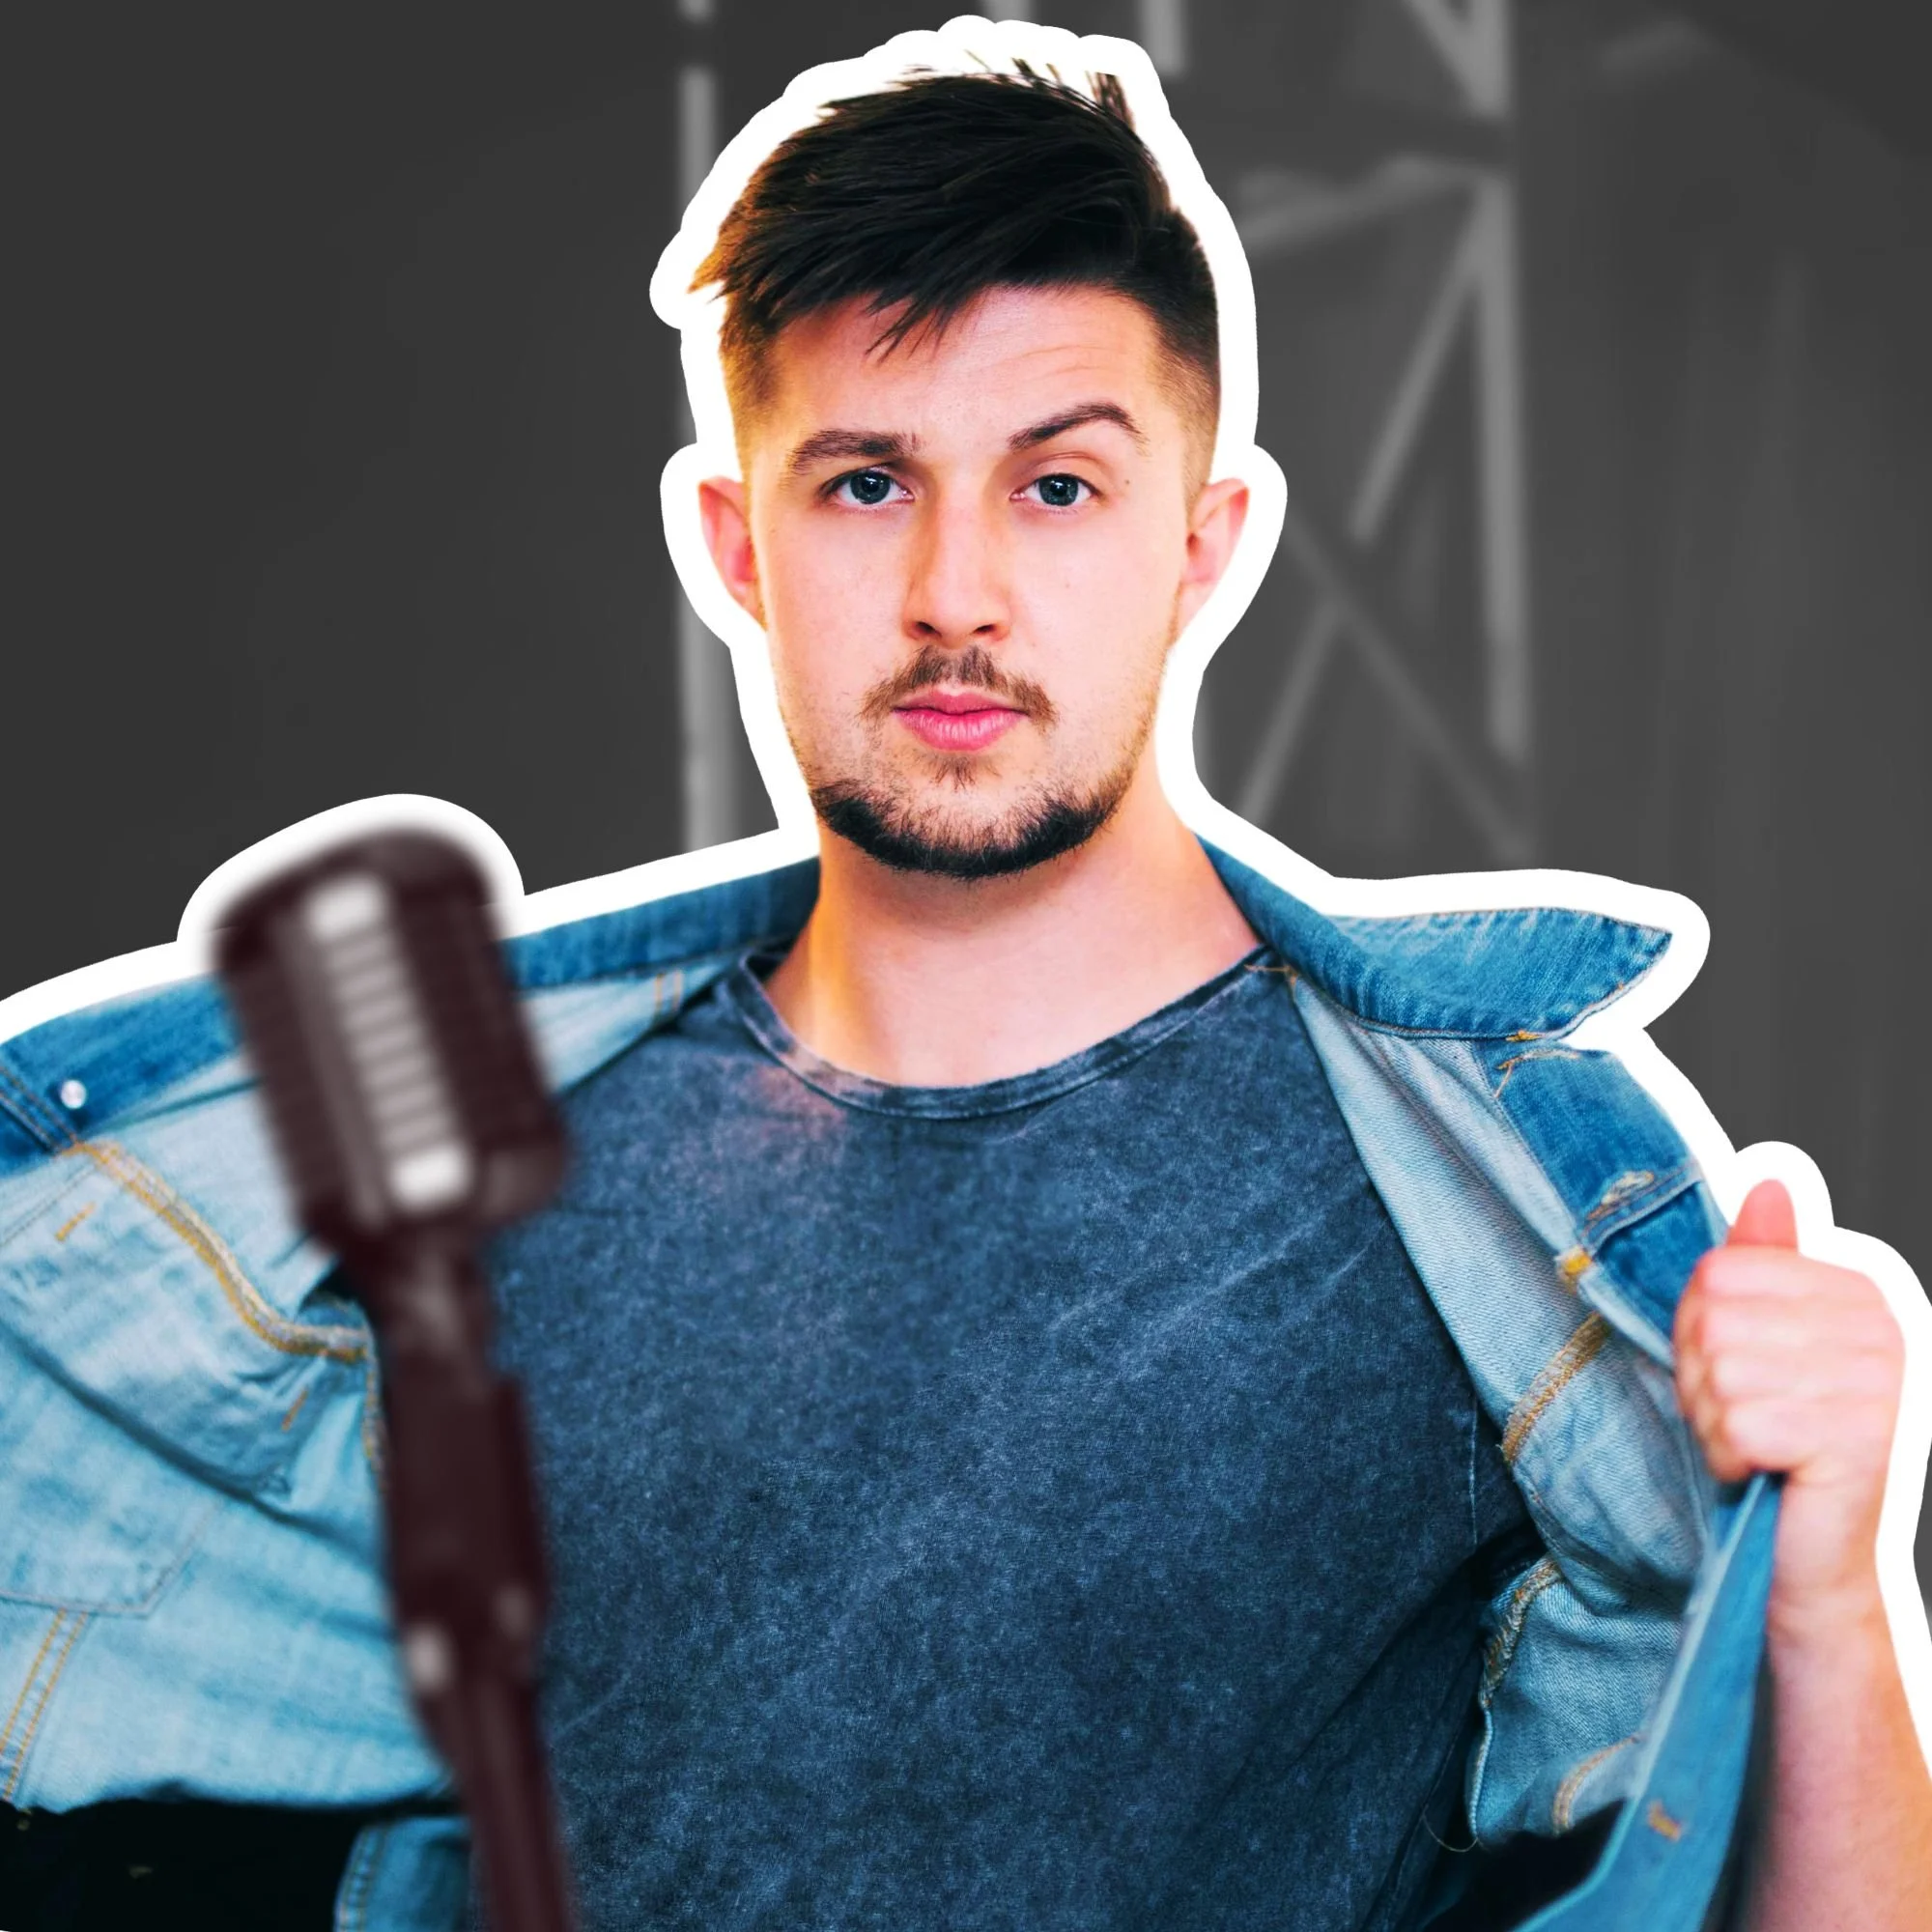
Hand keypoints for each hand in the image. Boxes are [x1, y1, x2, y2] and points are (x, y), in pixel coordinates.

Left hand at [1673, 1179, 1906, 1632]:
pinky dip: (1729, 1456)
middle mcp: (1880, 1328)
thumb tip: (1769, 1181)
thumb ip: (1764, 1263)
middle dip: (1701, 1380)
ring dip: (1714, 1421)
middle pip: (1713, 1319)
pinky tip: (1762, 1472)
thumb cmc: (1778, 1445)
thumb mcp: (1760, 1342)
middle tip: (1740, 1420)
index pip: (1718, 1272)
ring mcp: (1875, 1383)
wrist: (1816, 1559)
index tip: (1733, 1375)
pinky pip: (1738, 1424)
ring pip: (1720, 1373)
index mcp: (1857, 1292)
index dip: (1697, 1331)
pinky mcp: (1856, 1439)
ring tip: (1752, 1447)